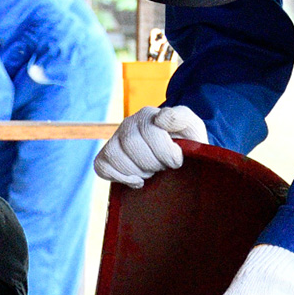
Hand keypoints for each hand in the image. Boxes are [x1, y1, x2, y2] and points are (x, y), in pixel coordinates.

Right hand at [93, 106, 207, 186]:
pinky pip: (101, 167)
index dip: (166, 152)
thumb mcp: (192, 127)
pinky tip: (136, 179)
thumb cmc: (184, 143)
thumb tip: (160, 119)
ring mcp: (115, 140)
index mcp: (149, 115)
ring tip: (151, 171)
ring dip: (137, 171)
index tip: (177, 160)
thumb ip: (181, 117)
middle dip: (152, 163)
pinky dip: (119, 177)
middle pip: (131, 145)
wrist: (175, 156)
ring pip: (115, 156)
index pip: (151, 132)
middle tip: (163, 166)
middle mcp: (128, 123)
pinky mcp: (105, 156)